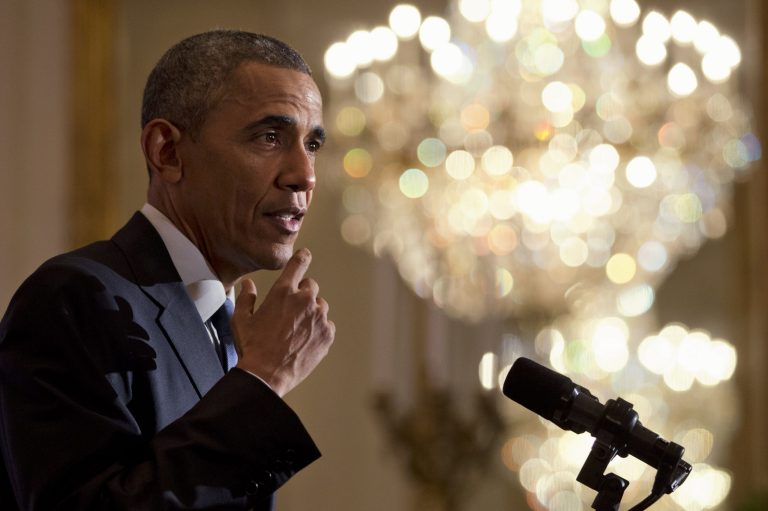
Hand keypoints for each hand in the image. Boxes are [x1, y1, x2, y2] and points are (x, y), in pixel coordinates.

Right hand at [231, 248, 334, 396]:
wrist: (267, 375)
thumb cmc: (252, 347)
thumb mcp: (241, 319)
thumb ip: (246, 297)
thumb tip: (248, 284)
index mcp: (283, 292)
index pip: (298, 264)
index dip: (303, 258)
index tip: (305, 255)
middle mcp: (304, 300)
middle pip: (311, 286)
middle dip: (302, 294)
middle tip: (290, 312)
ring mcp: (319, 317)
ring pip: (320, 306)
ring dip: (311, 312)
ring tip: (296, 330)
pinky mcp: (328, 334)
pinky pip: (327, 324)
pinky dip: (319, 329)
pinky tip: (304, 340)